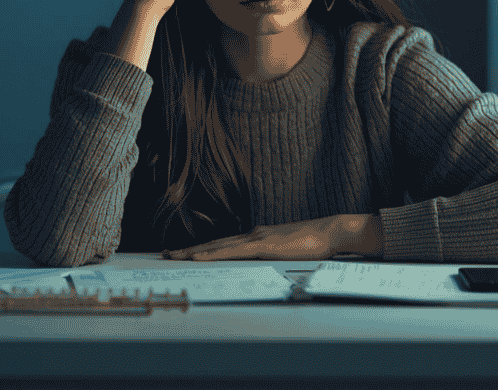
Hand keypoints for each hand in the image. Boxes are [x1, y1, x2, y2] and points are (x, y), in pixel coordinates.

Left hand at [161, 215, 382, 260]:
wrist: (331, 232)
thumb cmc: (315, 243)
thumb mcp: (289, 252)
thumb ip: (275, 256)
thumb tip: (265, 266)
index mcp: (258, 237)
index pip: (224, 244)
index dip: (204, 248)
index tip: (185, 252)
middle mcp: (252, 234)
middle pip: (215, 243)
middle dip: (189, 248)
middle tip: (166, 253)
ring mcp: (256, 238)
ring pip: (218, 245)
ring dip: (193, 250)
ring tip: (173, 255)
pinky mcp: (262, 245)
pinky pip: (232, 251)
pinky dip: (213, 253)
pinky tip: (198, 257)